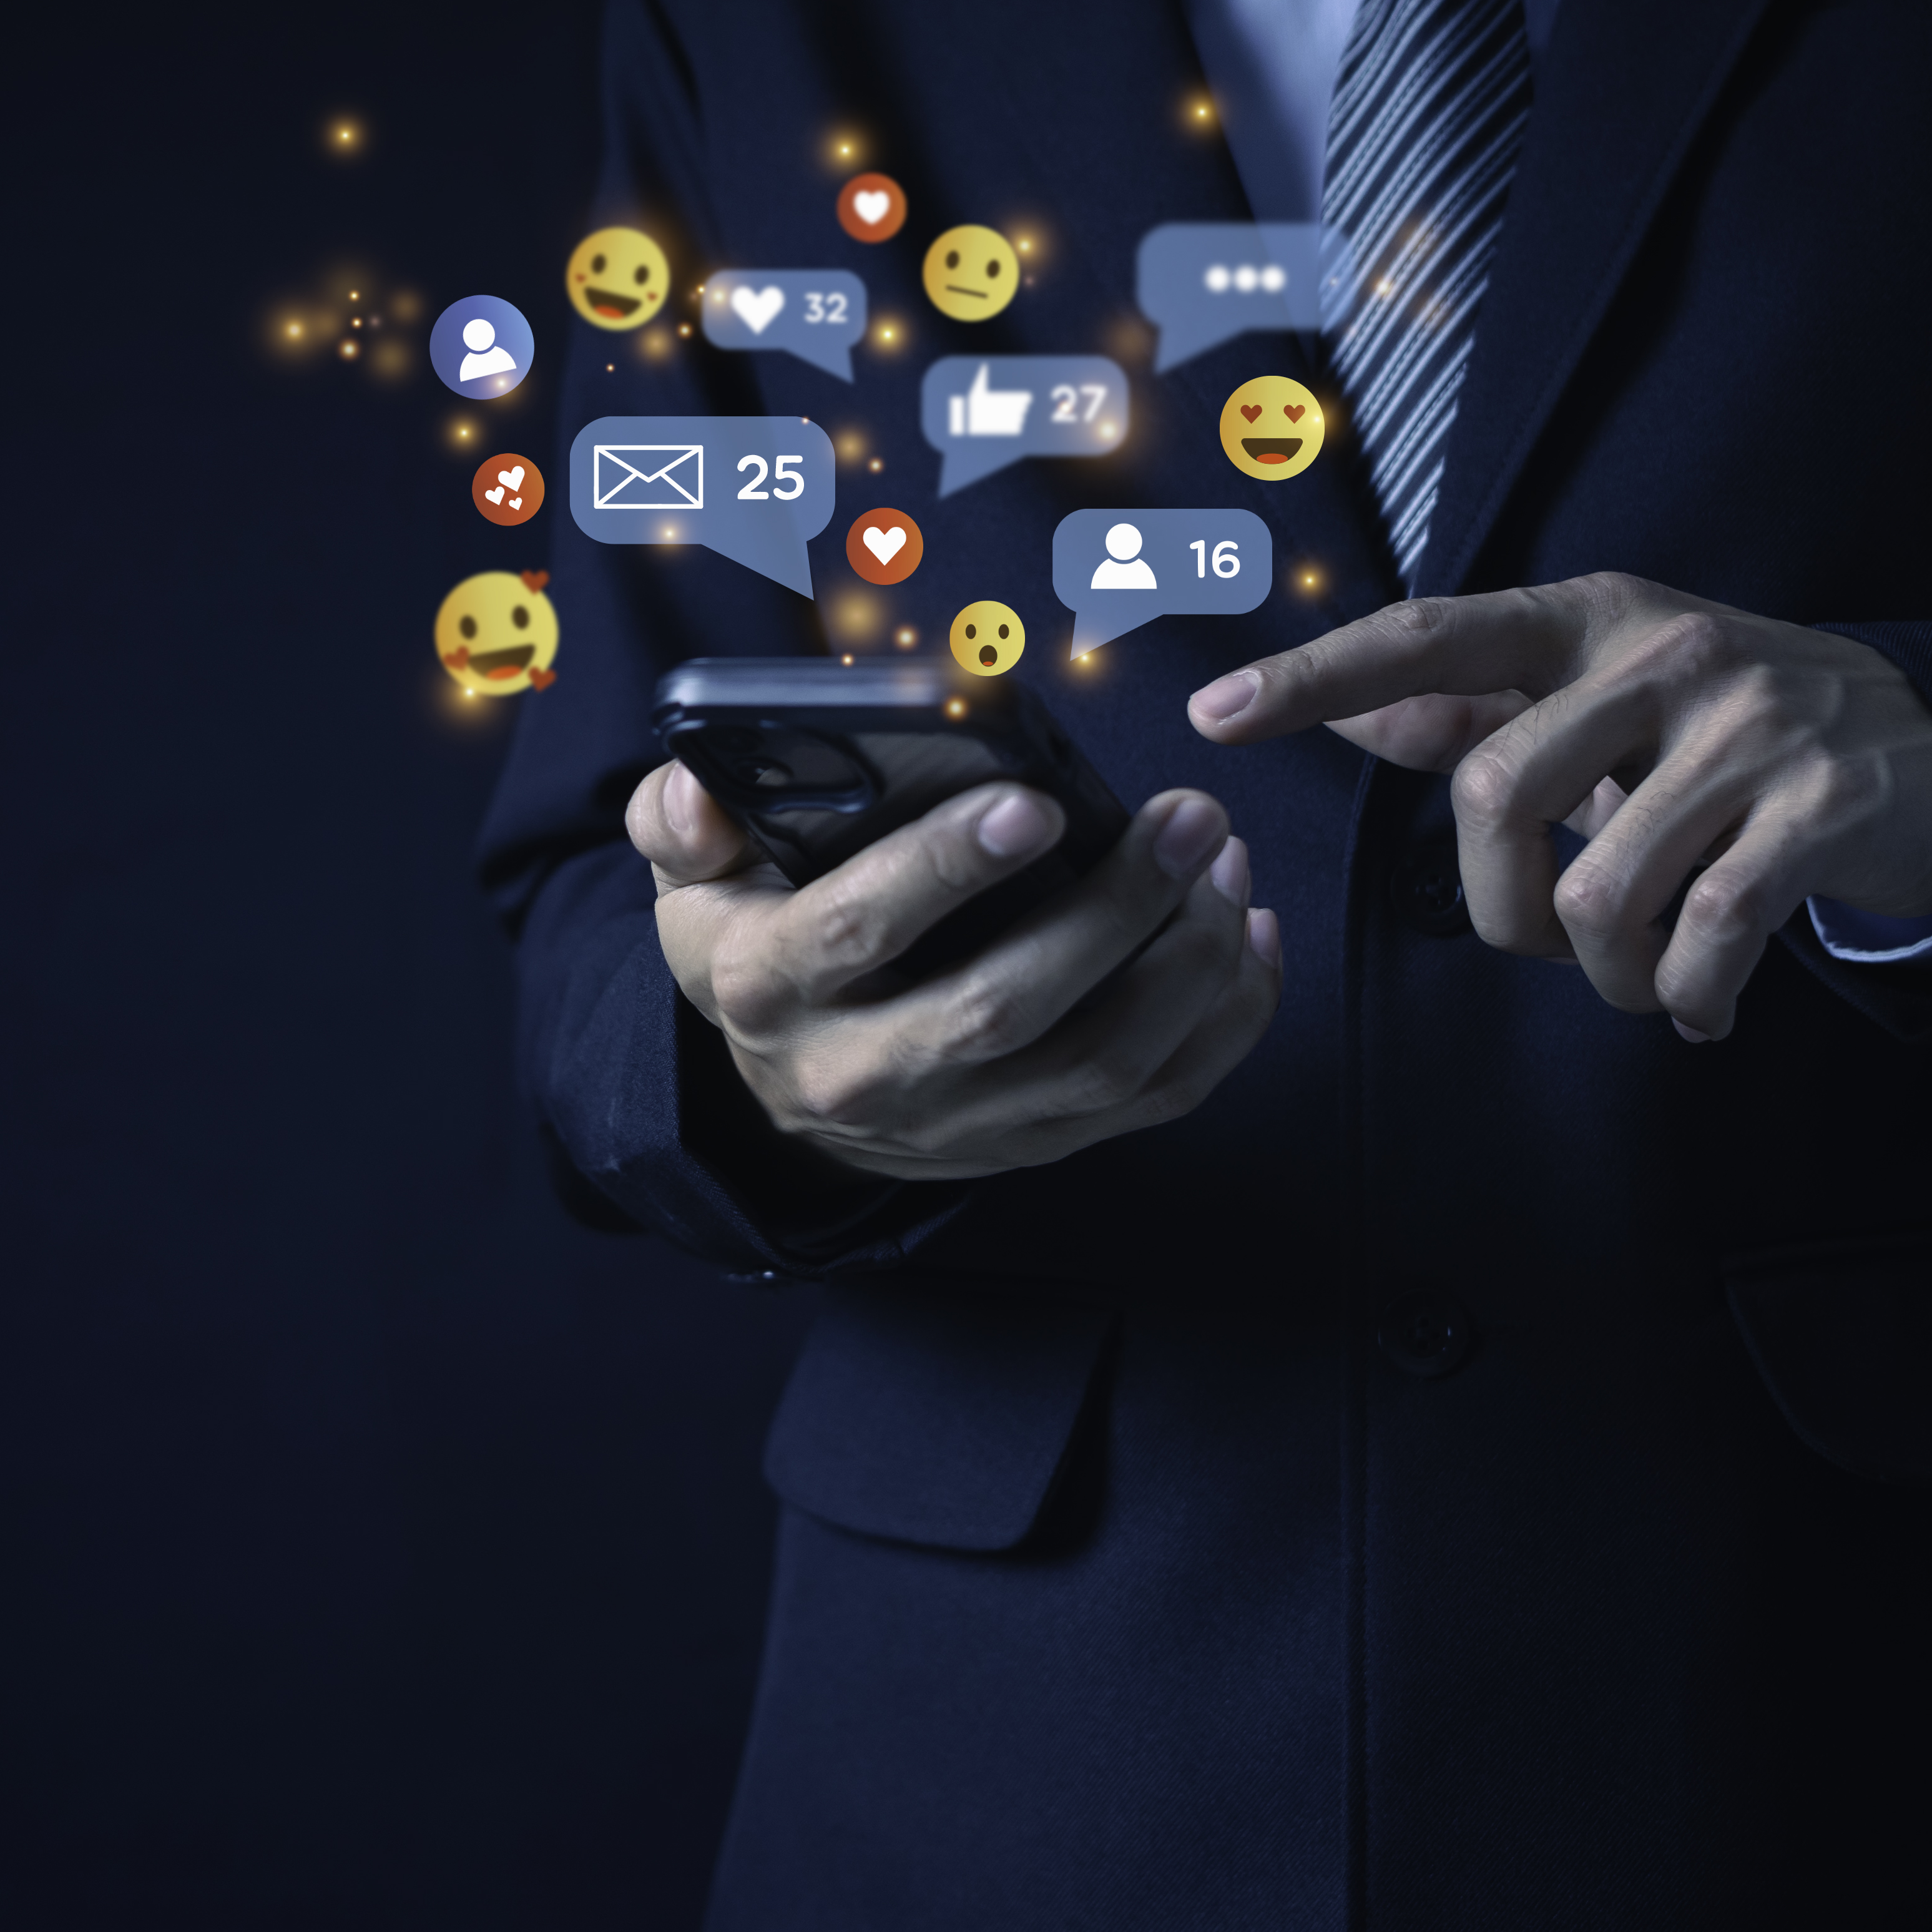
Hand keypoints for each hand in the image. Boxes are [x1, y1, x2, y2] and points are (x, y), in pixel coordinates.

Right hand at [624, 761, 1284, 1183]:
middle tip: (1188, 816)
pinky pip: (1154, 1100)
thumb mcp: (692, 884)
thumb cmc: (762, 946)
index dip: (942, 869)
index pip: (856, 931)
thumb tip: (698, 786)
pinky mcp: (1038, 1144)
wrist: (789, 1095)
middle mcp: (863, 1074)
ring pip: (1096, 1064)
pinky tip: (1250, 931)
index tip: (1032, 801)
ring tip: (1226, 859)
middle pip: (1003, 1009)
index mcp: (771, 990)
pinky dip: (1222, 1022)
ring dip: (1184, 963)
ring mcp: (961, 1125)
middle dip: (1111, 910)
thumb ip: (680, 821)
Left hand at [1187, 573, 1931, 1041]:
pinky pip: (1705, 933)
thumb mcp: (1602, 695)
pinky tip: (1699, 1008)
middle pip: (1495, 795)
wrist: (1930, 743)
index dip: (1313, 676)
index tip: (1213, 713)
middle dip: (1501, 910)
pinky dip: (1687, 998)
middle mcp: (1663, 652)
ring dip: (1602, 973)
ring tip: (1640, 980)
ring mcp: (1749, 725)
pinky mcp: (1821, 806)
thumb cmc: (1725, 729)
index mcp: (1587, 620)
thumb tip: (1350, 713)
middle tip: (1550, 946)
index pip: (1425, 637)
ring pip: (1599, 885)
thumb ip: (1478, 708)